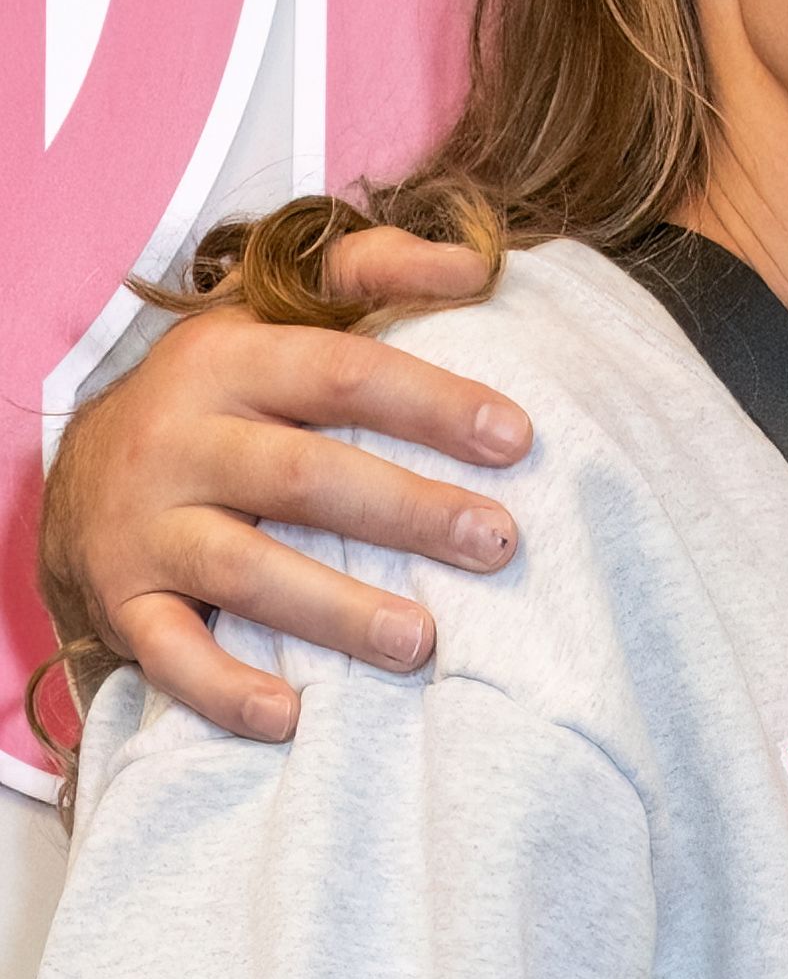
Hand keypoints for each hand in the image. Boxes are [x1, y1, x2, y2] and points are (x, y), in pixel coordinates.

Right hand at [39, 229, 532, 742]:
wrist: (79, 472)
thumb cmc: (223, 392)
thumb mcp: (275, 313)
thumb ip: (372, 274)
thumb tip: (478, 264)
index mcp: (230, 359)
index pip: (342, 373)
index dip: (431, 402)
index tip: (516, 437)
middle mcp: (181, 441)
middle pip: (303, 476)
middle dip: (406, 511)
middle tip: (498, 541)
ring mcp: (145, 526)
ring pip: (243, 571)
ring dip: (336, 611)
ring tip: (422, 640)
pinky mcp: (121, 602)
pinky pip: (170, 655)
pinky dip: (225, 690)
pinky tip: (292, 714)